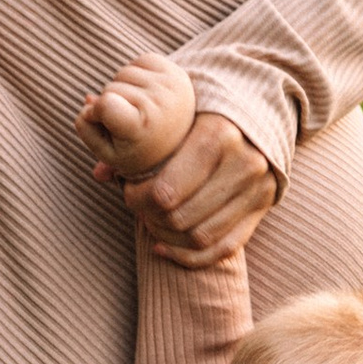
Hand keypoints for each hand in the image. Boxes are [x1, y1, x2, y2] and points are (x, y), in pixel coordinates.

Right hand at [77, 57, 198, 185]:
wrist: (181, 140)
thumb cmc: (139, 149)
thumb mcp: (109, 153)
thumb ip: (88, 130)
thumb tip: (89, 98)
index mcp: (143, 128)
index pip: (105, 104)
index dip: (96, 113)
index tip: (107, 127)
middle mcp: (160, 104)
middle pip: (109, 88)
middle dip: (110, 103)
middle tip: (130, 122)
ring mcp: (169, 84)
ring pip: (123, 73)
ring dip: (123, 89)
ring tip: (139, 109)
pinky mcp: (174, 70)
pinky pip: (138, 62)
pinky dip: (136, 76)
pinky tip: (147, 94)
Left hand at [123, 108, 279, 265]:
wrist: (259, 107)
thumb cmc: (202, 111)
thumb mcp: (173, 115)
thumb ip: (135, 142)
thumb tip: (98, 174)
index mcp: (218, 134)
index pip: (166, 191)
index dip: (137, 199)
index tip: (128, 190)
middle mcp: (244, 163)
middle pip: (181, 217)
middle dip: (149, 217)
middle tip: (138, 206)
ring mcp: (257, 188)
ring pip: (200, 237)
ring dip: (166, 237)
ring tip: (151, 221)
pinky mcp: (263, 206)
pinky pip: (223, 248)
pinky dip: (189, 256)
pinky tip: (163, 248)